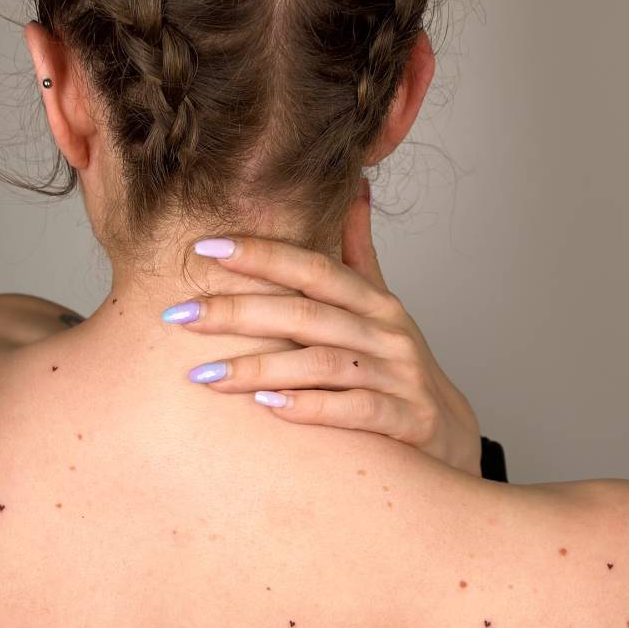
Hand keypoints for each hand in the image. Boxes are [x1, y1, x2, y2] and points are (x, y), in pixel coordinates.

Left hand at [167, 179, 481, 475]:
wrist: (449, 437)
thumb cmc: (399, 370)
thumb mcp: (382, 310)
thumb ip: (359, 256)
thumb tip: (354, 190)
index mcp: (373, 302)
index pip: (312, 268)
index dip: (261, 255)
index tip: (205, 249)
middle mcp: (386, 332)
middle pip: (306, 313)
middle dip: (238, 311)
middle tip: (179, 316)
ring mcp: (399, 376)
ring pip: (323, 363)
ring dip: (261, 368)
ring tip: (205, 376)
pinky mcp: (407, 420)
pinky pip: (355, 410)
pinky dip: (312, 407)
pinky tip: (269, 407)